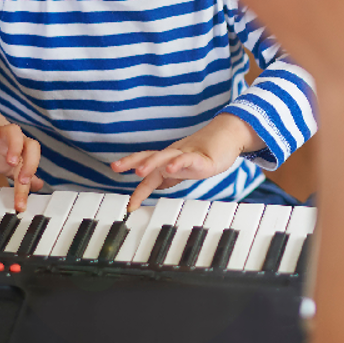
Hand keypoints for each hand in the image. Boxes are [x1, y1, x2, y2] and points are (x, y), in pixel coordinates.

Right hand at [0, 110, 43, 212]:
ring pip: (14, 131)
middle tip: (23, 180)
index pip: (31, 167)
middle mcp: (16, 140)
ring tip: (10, 161)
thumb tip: (38, 186)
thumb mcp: (9, 165)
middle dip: (30, 163)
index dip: (28, 186)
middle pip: (31, 145)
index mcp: (23, 150)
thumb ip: (22, 175)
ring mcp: (1, 130)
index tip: (20, 205)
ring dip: (14, 146)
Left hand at [111, 113, 258, 209]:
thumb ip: (169, 176)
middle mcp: (173, 156)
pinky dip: (178, 162)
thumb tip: (155, 184)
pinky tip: (171, 168)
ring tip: (138, 171)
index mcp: (168, 160)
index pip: (148, 172)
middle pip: (149, 156)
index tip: (129, 205)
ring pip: (165, 157)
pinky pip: (188, 159)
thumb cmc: (205, 152)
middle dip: (131, 162)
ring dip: (151, 163)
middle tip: (115, 167)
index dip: (138, 189)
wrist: (228, 136)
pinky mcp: (201, 157)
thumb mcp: (183, 167)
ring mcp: (186, 155)